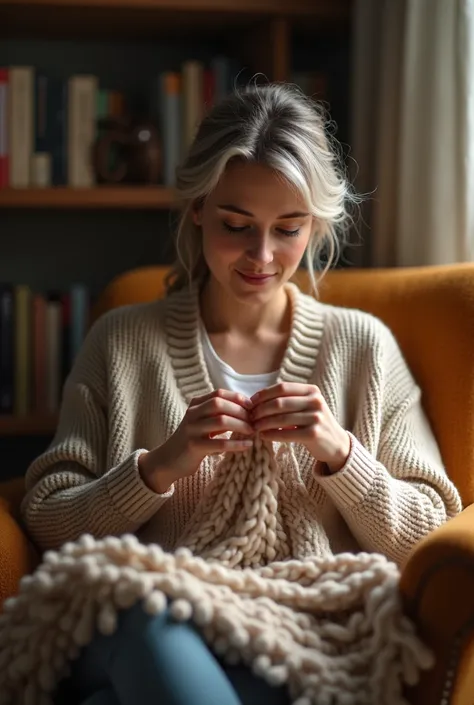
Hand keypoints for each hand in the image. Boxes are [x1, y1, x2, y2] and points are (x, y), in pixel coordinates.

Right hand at [139, 389, 253, 492]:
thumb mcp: (203, 423)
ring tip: (252, 431)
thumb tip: (246, 410)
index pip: (219, 393)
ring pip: (221, 421)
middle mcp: (192, 414)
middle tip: (254, 420)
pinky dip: (236, 444)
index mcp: (195, 405)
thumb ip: (219, 414)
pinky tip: (248, 445)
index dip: (237, 398)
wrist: (168, 460)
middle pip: (220, 403)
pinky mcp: (193, 446)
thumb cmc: (192, 440)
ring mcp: (192, 429)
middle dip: (240, 411)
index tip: (252, 406)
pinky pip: (219, 443)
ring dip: (240, 425)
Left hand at [250, 382, 350, 473]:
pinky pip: (286, 434)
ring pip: (281, 418)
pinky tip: (263, 436)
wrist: (336, 444)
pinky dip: (271, 435)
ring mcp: (316, 417)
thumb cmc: (314, 423)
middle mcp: (315, 401)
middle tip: (250, 417)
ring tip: (253, 427)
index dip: (263, 394)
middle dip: (260, 410)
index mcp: (312, 391)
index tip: (251, 402)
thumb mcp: (306, 406)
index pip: (282, 388)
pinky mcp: (314, 434)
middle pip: (279, 403)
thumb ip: (288, 400)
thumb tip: (256, 400)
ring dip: (263, 423)